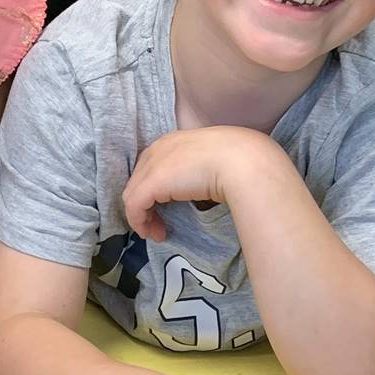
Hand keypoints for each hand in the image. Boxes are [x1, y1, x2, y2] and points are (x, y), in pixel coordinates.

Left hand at [122, 127, 281, 242]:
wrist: (241, 161)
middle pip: (139, 180)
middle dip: (145, 204)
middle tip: (159, 225)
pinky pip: (134, 206)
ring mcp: (152, 164)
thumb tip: (204, 184)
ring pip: (133, 194)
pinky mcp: (151, 183)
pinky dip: (139, 222)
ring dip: (142, 217)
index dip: (154, 189)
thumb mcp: (213, 162)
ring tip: (157, 232)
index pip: (152, 166)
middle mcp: (158, 148)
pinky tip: (153, 233)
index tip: (164, 207)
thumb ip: (200, 169)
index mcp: (173, 141)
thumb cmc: (237, 160)